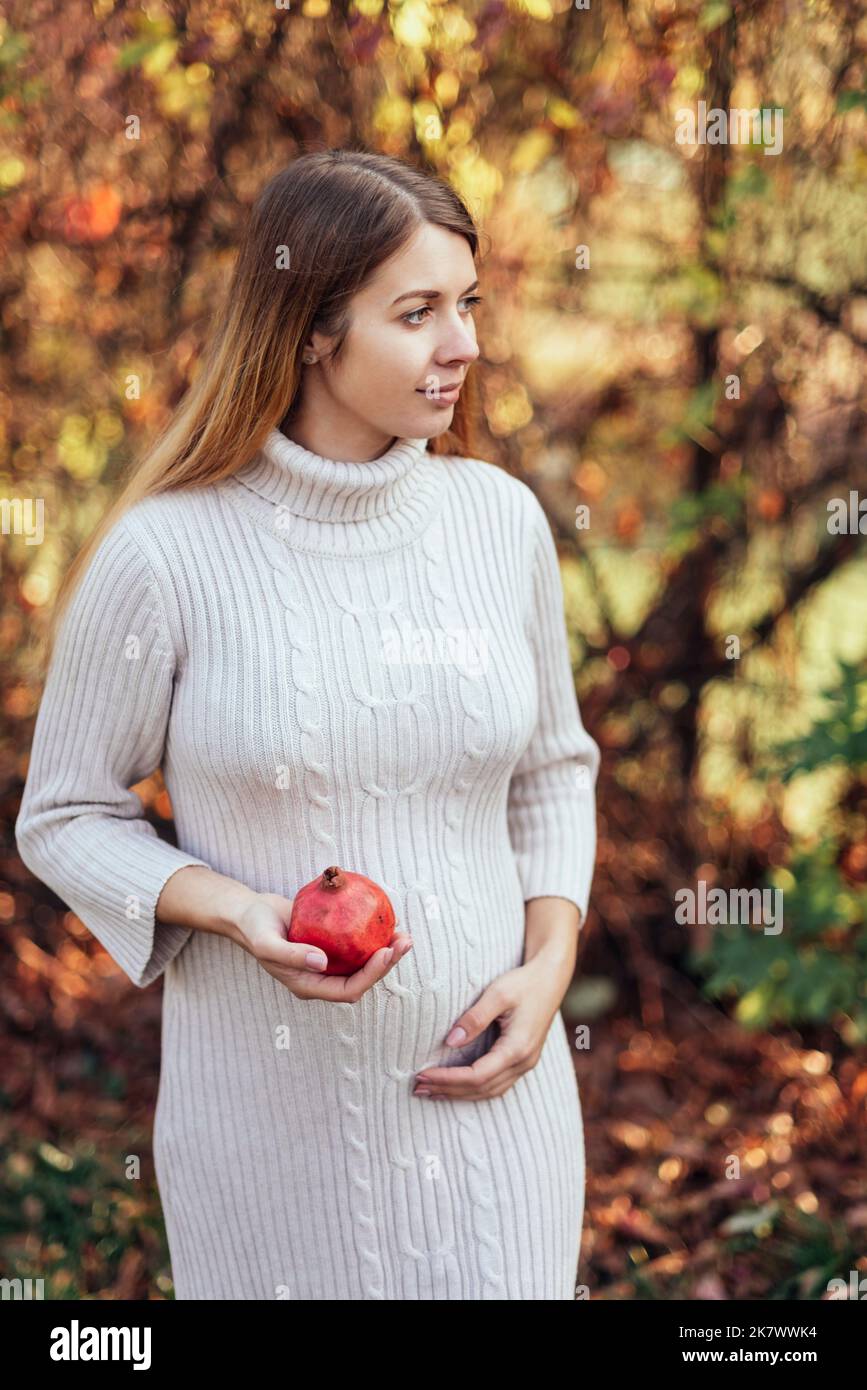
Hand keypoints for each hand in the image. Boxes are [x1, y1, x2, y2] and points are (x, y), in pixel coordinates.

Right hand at [233, 892, 412, 1000]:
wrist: (250, 912)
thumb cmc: (254, 928)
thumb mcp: (267, 943)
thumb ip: (291, 956)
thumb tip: (322, 962)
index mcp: (309, 986)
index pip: (348, 990)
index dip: (370, 976)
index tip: (385, 953)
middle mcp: (322, 976)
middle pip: (362, 978)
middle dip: (386, 963)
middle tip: (404, 942)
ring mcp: (328, 960)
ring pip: (363, 961)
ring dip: (385, 950)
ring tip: (403, 933)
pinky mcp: (331, 942)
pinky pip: (356, 943)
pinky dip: (371, 934)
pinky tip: (384, 919)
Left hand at [413, 957, 565, 1100]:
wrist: (550, 979)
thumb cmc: (524, 983)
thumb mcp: (498, 994)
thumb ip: (474, 1018)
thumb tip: (450, 1041)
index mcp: (517, 1048)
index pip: (476, 1075)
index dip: (448, 1078)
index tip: (422, 1075)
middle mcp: (523, 1062)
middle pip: (481, 1089)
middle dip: (448, 1090)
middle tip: (418, 1088)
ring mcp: (525, 1064)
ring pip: (490, 1091)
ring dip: (459, 1094)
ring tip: (431, 1092)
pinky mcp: (523, 1060)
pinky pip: (496, 1084)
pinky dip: (474, 1089)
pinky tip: (456, 1086)